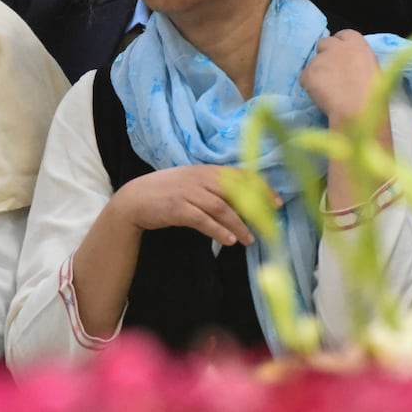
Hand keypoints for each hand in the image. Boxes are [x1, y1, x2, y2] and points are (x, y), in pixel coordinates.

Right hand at [111, 165, 261, 246]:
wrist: (135, 199)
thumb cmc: (168, 192)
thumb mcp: (193, 184)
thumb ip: (216, 188)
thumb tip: (243, 201)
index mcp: (207, 170)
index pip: (241, 175)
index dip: (261, 188)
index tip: (276, 202)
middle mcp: (200, 178)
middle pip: (235, 191)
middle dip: (256, 207)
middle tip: (270, 222)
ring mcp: (189, 193)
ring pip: (222, 208)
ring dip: (239, 225)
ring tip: (250, 239)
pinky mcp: (178, 209)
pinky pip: (203, 220)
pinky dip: (218, 230)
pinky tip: (229, 241)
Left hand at [301, 29, 381, 124]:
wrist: (359, 109)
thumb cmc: (372, 93)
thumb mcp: (372, 68)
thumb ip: (357, 59)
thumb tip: (349, 63)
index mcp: (356, 43)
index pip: (343, 35)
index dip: (340, 46)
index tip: (341, 58)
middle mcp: (336, 46)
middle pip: (324, 43)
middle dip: (325, 55)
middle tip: (331, 73)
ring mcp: (320, 59)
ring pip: (314, 63)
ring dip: (318, 73)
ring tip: (329, 91)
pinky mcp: (308, 73)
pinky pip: (305, 79)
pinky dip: (310, 87)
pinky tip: (322, 97)